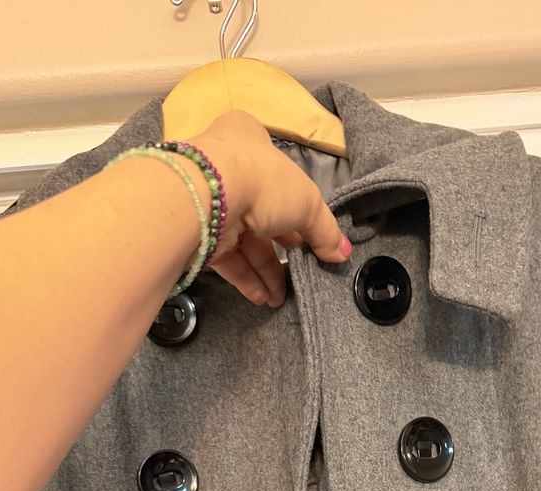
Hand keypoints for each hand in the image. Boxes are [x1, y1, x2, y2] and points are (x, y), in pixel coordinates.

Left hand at [163, 107, 351, 306]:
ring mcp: (211, 202)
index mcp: (251, 141)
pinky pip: (228, 258)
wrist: (207, 197)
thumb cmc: (263, 181)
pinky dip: (247, 278)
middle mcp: (228, 169)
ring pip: (245, 241)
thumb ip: (325, 229)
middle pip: (264, 214)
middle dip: (283, 250)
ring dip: (266, 272)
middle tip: (301, 271)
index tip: (310, 237)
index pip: (280, 176)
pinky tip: (263, 297)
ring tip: (281, 298)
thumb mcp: (307, 201)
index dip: (298, 208)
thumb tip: (342, 252)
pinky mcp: (198, 233)